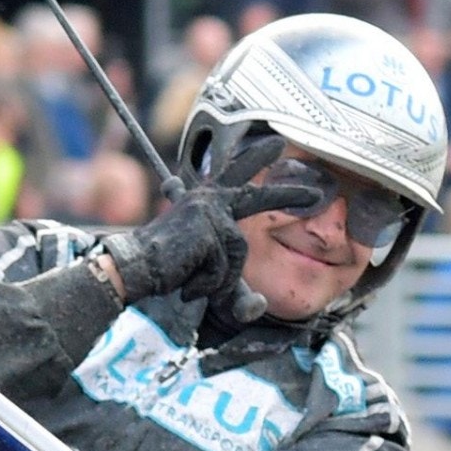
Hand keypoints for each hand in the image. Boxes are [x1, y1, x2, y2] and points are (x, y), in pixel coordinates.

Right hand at [101, 137, 321, 305]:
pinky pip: (223, 269)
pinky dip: (207, 284)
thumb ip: (230, 276)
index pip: (234, 175)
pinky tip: (186, 283)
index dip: (255, 158)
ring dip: (218, 278)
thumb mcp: (204, 264)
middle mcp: (208, 200)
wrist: (134, 267)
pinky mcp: (207, 232)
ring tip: (192, 281)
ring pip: (236, 254)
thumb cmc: (165, 265)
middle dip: (286, 194)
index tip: (278, 144)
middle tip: (316, 190)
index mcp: (205, 200)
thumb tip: (259, 306)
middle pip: (255, 196)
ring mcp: (208, 213)